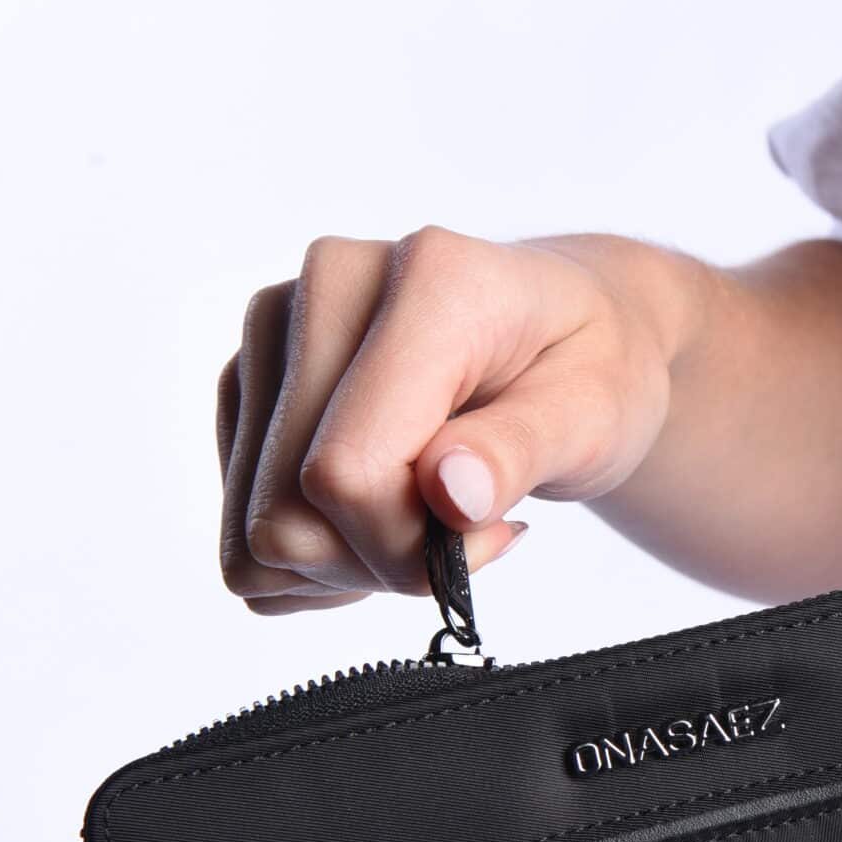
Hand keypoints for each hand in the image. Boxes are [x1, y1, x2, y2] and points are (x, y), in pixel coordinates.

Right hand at [217, 226, 698, 611]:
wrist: (562, 332)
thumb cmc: (589, 369)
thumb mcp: (597, 416)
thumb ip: (521, 452)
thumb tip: (450, 493)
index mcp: (427, 280)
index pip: (347, 472)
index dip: (407, 549)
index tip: (490, 536)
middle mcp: (327, 285)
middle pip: (285, 510)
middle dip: (380, 559)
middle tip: (463, 530)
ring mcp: (274, 331)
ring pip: (255, 528)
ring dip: (346, 561)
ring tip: (426, 517)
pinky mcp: (249, 379)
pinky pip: (244, 526)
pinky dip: (318, 550)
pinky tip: (383, 510)